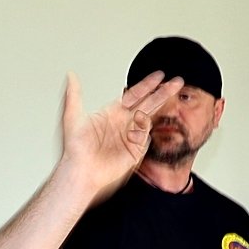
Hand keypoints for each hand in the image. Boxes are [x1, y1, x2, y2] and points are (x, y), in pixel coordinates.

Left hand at [61, 71, 185, 194]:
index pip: (134, 94)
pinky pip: (145, 139)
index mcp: (112, 112)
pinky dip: (144, 132)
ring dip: (154, 111)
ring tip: (155, 105)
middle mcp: (123, 123)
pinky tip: (136, 131)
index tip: (159, 76)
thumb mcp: (72, 118)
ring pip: (149, 119)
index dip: (147, 84)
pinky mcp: (135, 152)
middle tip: (177, 82)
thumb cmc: (75, 150)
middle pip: (148, 104)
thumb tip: (71, 76)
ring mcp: (131, 137)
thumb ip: (74, 96)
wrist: (81, 173)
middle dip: (163, 92)